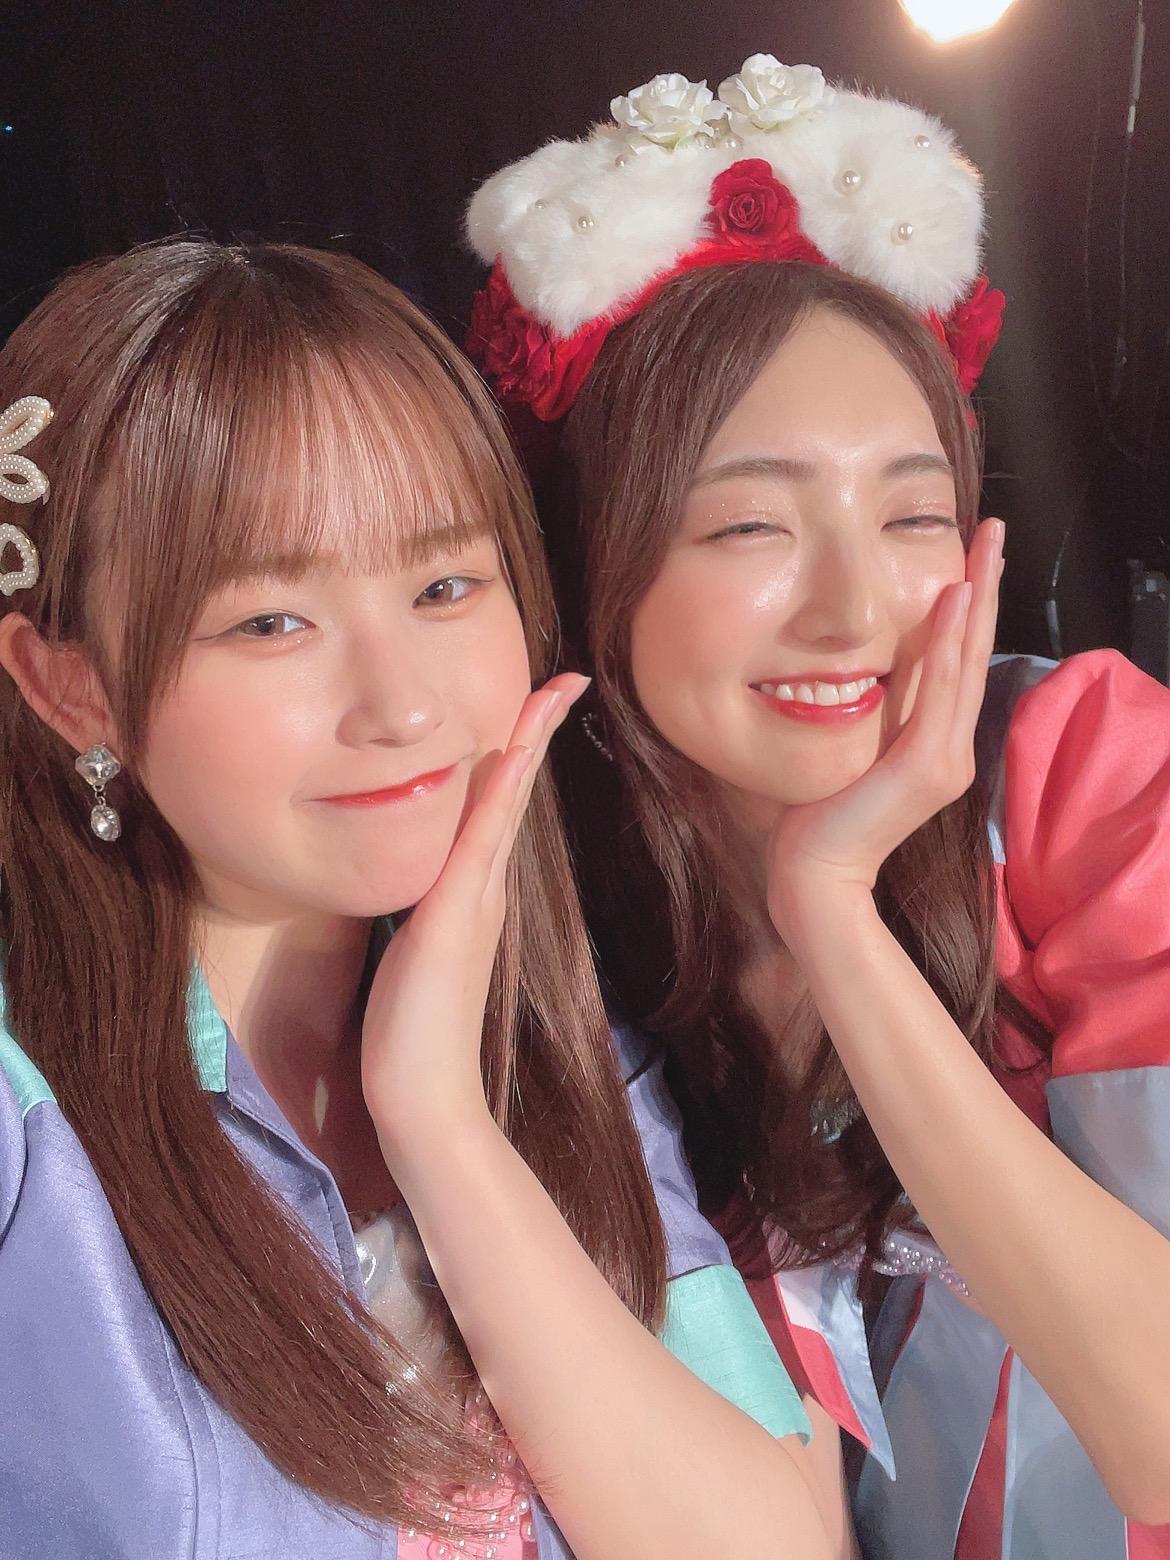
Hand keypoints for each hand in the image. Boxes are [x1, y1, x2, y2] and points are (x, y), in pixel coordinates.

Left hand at [361, 672, 589, 1158]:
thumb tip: (421, 885)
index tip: (538, 705)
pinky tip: (510, 754)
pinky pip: (480, 839)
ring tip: (552, 694)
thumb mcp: (416, 953)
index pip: (497, 804)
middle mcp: (482, 887)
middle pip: (513, 791)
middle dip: (536, 730)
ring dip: (527, 744)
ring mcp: (474, 900)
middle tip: (565, 679)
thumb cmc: (411, 1034)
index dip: (518, 752)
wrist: (424, 1096)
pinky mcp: (453, 916)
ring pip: (504, 803)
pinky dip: (499, 793)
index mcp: (472, 892)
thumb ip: (425, 914)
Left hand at [767, 519, 1002, 932]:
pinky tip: (954, 597)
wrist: (816, 875)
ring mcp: (945, 758)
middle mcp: (952, 748)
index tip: (969, 559)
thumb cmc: (818, 818)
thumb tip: (864, 670)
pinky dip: (950, 641)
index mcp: (935, 744)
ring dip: (976, 599)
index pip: (958, 663)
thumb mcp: (851, 750)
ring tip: (983, 548)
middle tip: (993, 532)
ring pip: (966, 662)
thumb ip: (870, 714)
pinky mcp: (927, 766)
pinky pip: (942, 690)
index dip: (968, 609)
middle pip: (975, 652)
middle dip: (984, 588)